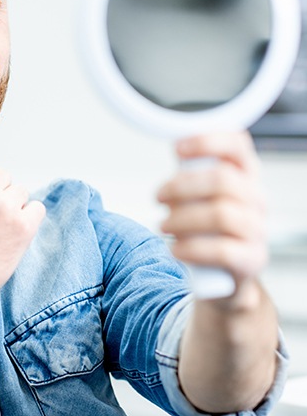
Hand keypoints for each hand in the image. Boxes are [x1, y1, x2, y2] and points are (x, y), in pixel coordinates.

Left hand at [157, 132, 267, 291]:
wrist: (224, 274)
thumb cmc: (208, 225)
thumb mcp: (201, 194)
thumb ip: (191, 172)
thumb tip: (175, 149)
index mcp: (245, 174)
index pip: (238, 145)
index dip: (207, 141)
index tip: (177, 148)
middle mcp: (256, 198)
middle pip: (223, 180)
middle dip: (182, 186)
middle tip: (159, 196)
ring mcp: (257, 229)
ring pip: (221, 214)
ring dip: (182, 218)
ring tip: (163, 225)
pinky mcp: (252, 259)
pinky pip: (222, 250)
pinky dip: (191, 248)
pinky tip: (175, 249)